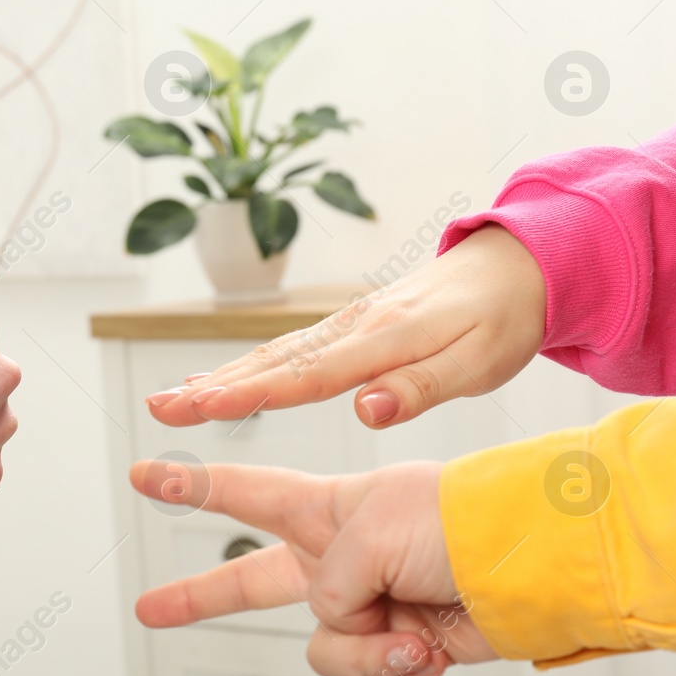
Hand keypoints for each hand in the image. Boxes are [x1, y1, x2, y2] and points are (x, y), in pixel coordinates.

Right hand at [130, 459, 498, 675]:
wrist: (535, 566)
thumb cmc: (459, 522)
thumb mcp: (367, 534)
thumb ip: (327, 584)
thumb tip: (336, 623)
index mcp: (325, 511)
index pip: (241, 494)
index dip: (190, 486)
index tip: (145, 475)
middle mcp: (339, 558)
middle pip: (251, 582)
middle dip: (198, 597)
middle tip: (150, 608)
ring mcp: (369, 603)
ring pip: (325, 650)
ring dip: (368, 650)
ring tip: (410, 628)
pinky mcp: (403, 644)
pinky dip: (402, 671)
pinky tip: (429, 646)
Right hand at [146, 225, 544, 429]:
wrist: (515, 265)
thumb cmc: (504, 320)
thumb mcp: (481, 362)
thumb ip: (421, 387)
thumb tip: (363, 410)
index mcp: (387, 339)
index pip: (311, 375)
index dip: (256, 394)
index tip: (207, 407)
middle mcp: (354, 327)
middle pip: (274, 363)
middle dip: (214, 387)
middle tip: (160, 408)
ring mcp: (345, 324)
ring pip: (271, 355)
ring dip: (218, 378)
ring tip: (169, 401)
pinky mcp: (345, 327)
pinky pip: (286, 351)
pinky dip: (245, 367)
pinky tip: (216, 381)